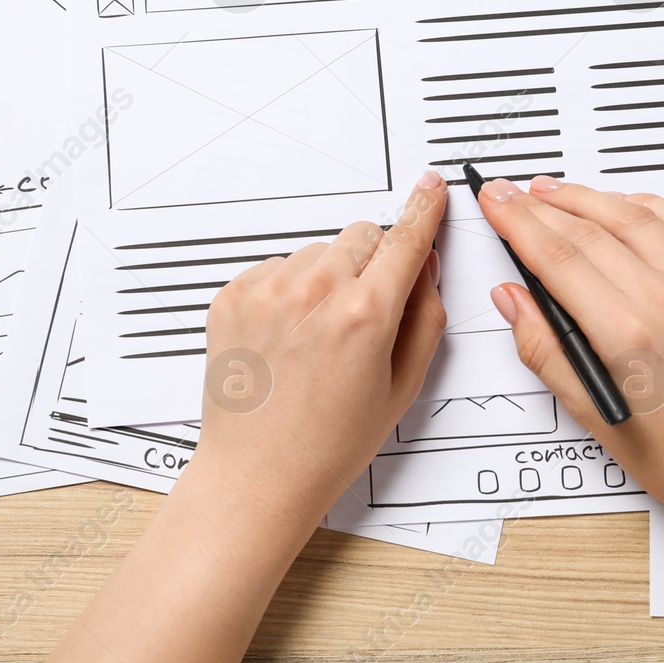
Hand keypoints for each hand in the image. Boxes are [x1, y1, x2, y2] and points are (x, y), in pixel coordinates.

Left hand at [192, 171, 448, 534]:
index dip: (424, 210)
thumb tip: (425, 270)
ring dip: (328, 277)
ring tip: (319, 337)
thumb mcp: (401, 386)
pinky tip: (289, 338)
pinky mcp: (234, 295)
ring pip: (318, 251)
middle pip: (362, 236)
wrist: (256, 474)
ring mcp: (268, 290)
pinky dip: (289, 290)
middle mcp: (314, 292)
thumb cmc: (326, 445)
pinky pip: (277, 267)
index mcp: (364, 315)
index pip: (405, 239)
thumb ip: (424, 318)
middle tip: (366, 315)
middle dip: (373, 263)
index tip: (430, 188)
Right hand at [477, 174, 663, 531]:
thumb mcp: (590, 414)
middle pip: (588, 229)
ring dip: (587, 196)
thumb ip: (543, 349)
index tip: (495, 202)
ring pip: (635, 215)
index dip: (517, 222)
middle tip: (509, 192)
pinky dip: (648, 204)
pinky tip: (624, 201)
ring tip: (553, 190)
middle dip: (539, 205)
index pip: (556, 256)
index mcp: (628, 336)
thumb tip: (513, 301)